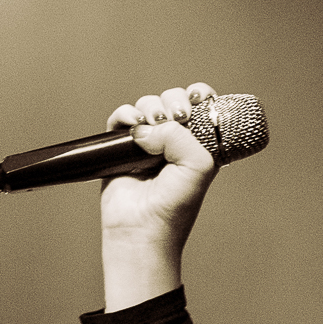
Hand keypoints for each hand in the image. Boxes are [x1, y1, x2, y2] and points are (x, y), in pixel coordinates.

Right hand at [97, 83, 220, 309]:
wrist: (142, 228)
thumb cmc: (175, 205)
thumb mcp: (198, 164)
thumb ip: (180, 134)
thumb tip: (147, 126)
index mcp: (199, 143)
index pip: (202, 105)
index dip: (199, 95)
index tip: (197, 99)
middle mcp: (174, 140)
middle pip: (172, 99)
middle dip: (173, 101)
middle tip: (175, 118)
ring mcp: (147, 143)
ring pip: (147, 105)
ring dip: (150, 109)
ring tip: (150, 129)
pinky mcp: (120, 148)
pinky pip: (121, 118)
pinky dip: (124, 115)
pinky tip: (131, 126)